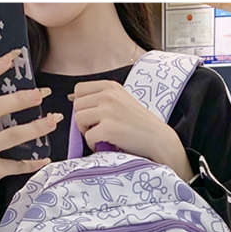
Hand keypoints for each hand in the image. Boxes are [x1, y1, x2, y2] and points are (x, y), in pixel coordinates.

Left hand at [72, 80, 193, 180]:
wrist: (158, 138)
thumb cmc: (140, 123)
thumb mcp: (122, 100)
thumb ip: (101, 97)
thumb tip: (72, 99)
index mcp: (110, 86)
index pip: (79, 90)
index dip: (82, 105)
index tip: (93, 116)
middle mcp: (108, 95)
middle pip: (77, 106)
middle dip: (83, 120)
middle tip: (97, 129)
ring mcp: (108, 111)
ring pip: (78, 120)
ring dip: (86, 132)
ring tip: (101, 136)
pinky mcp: (108, 128)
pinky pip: (87, 137)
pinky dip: (94, 144)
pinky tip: (106, 145)